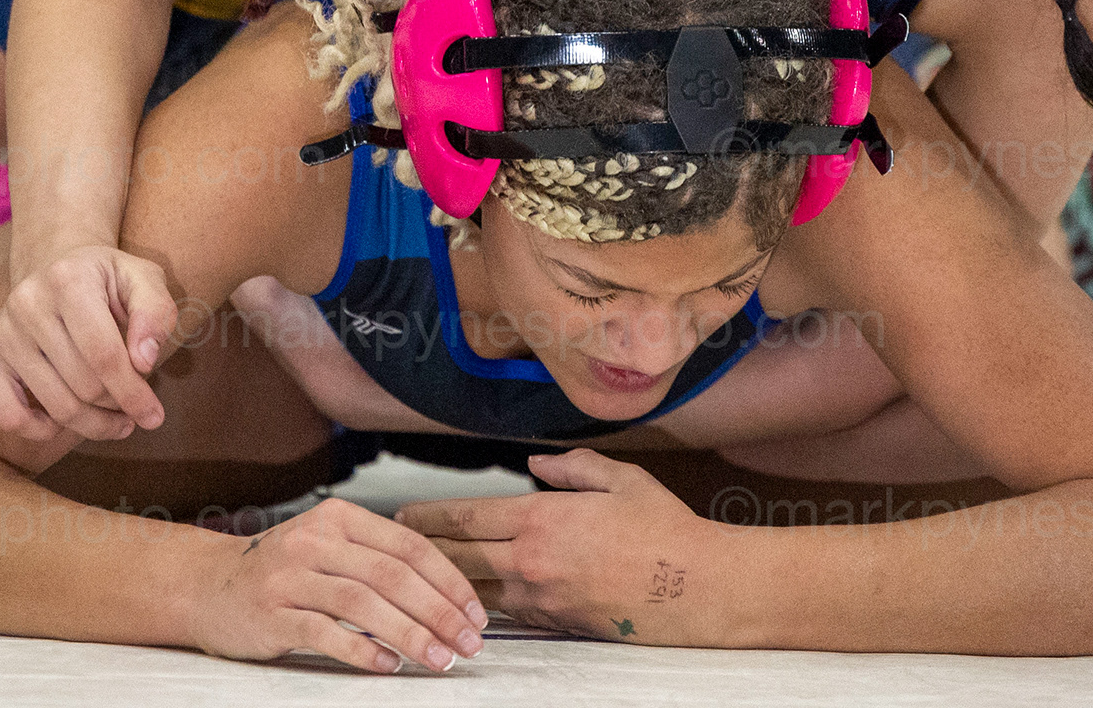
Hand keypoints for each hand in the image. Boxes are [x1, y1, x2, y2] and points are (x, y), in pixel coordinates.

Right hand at [0, 244, 177, 440]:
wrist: (56, 265)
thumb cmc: (107, 281)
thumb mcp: (144, 280)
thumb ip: (155, 313)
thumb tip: (144, 361)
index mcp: (69, 278)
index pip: (104, 354)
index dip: (133, 393)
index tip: (154, 418)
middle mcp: (27, 302)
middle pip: (83, 384)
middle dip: (117, 406)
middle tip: (133, 410)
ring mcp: (1, 330)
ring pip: (54, 405)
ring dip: (92, 424)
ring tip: (114, 419)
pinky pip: (9, 415)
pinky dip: (42, 431)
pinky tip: (67, 422)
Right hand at [198, 497, 488, 672]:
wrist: (205, 585)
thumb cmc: (280, 571)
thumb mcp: (327, 546)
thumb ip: (375, 558)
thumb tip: (445, 593)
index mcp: (339, 518)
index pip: (408, 546)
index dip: (448, 580)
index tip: (475, 613)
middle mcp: (315, 540)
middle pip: (392, 575)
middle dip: (439, 612)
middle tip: (468, 643)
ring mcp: (290, 577)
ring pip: (363, 604)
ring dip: (409, 634)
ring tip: (439, 659)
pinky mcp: (271, 614)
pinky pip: (325, 633)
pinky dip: (362, 650)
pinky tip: (388, 665)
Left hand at [396, 448, 713, 643]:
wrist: (698, 588)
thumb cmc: (664, 529)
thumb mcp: (621, 479)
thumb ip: (572, 468)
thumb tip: (537, 468)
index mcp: (543, 517)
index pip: (468, 516)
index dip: (429, 516)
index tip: (403, 514)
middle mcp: (533, 559)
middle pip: (458, 557)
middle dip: (422, 550)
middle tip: (394, 544)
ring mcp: (542, 597)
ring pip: (475, 591)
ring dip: (443, 582)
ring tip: (416, 575)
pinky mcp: (555, 624)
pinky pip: (506, 613)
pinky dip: (482, 604)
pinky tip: (466, 601)